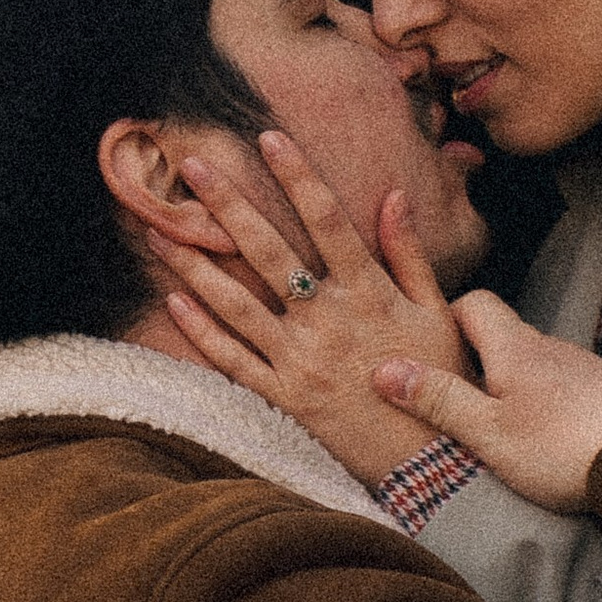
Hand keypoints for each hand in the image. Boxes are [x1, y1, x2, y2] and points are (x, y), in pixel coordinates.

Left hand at [159, 129, 469, 485]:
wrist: (432, 464)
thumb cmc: (442, 382)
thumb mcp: (438, 313)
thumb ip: (410, 254)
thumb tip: (394, 195)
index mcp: (369, 293)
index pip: (328, 219)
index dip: (298, 175)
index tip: (270, 137)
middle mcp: (328, 320)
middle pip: (270, 251)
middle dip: (228, 204)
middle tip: (191, 165)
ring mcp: (301, 360)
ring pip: (238, 304)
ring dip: (195, 265)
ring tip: (159, 229)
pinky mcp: (284, 398)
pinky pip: (234, 361)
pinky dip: (203, 332)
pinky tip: (173, 301)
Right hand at [372, 293, 601, 513]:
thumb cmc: (564, 448)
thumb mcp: (488, 431)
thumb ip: (439, 401)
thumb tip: (383, 370)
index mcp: (516, 348)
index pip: (475, 303)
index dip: (447, 316)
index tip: (428, 347)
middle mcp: (552, 348)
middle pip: (505, 336)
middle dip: (475, 358)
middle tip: (453, 397)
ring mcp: (585, 370)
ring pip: (536, 365)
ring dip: (512, 385)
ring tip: (497, 427)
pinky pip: (565, 387)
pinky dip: (546, 403)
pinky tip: (546, 440)